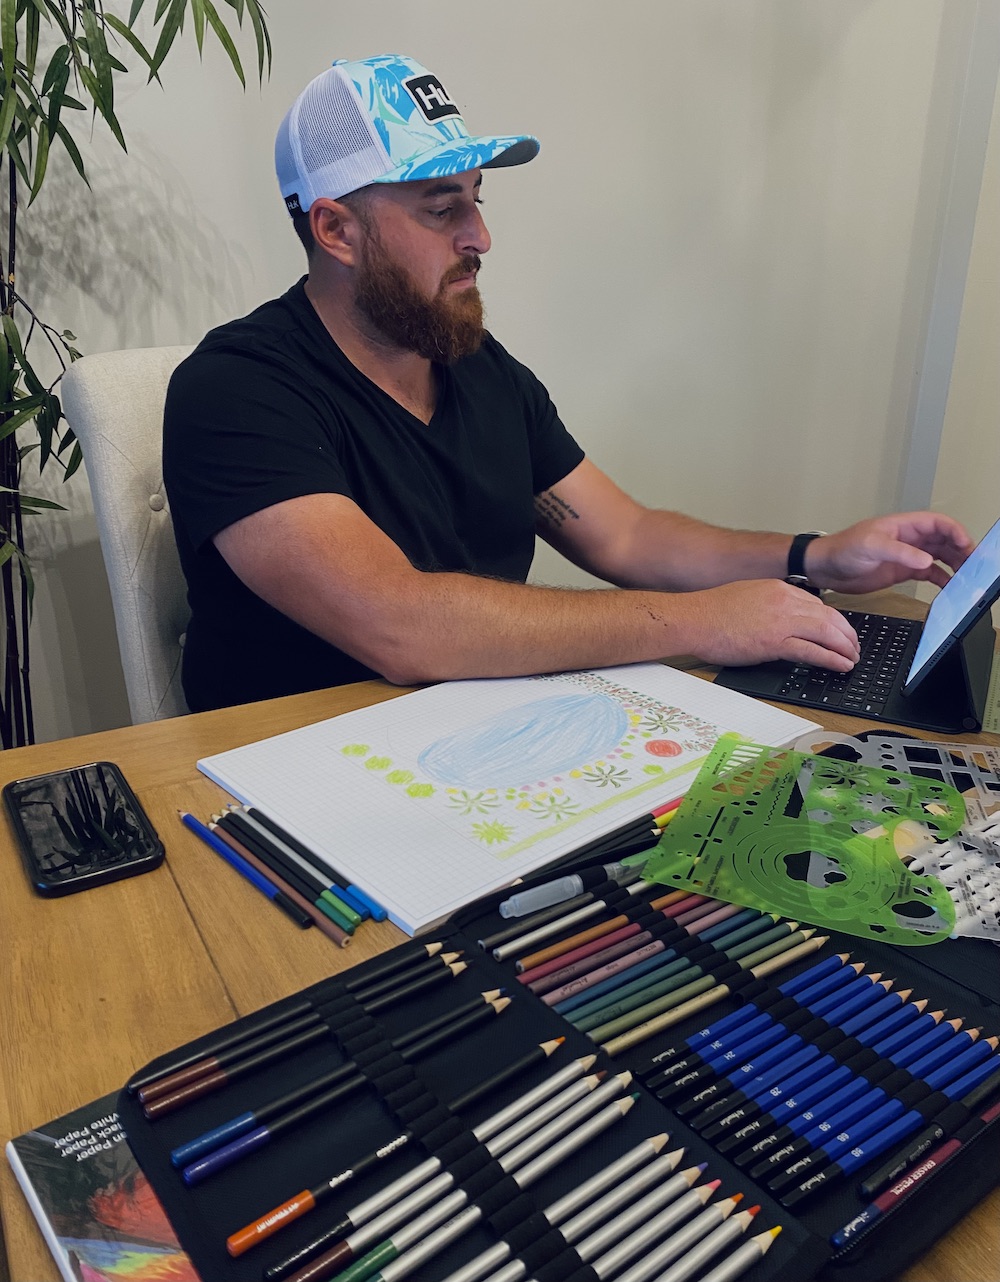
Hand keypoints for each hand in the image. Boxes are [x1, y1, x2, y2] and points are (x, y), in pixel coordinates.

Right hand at [679, 579, 860, 669]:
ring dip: (845, 647)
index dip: (834, 621)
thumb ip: (768, 606)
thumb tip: (781, 622)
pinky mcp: (775, 641)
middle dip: (847, 634)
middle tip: (854, 647)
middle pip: (830, 616)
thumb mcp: (747, 598)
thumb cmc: (711, 613)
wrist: (693, 619)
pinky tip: (840, 666)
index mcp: (778, 589)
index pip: (817, 604)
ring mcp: (781, 620)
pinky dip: (831, 658)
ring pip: (827, 632)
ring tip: (852, 659)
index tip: (839, 632)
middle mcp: (785, 600)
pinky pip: (813, 650)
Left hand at [805, 513, 972, 593]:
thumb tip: (926, 560)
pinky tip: (950, 587)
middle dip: (961, 550)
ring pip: (940, 557)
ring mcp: (907, 555)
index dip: (955, 532)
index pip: (938, 523)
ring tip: (967, 577)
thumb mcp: (871, 546)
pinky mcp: (902, 571)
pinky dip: (942, 579)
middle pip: (945, 540)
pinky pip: (930, 573)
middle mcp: (909, 539)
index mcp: (904, 526)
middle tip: (973, 565)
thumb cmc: (842, 549)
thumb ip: (900, 552)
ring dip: (955, 564)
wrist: (825, 568)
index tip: (966, 545)